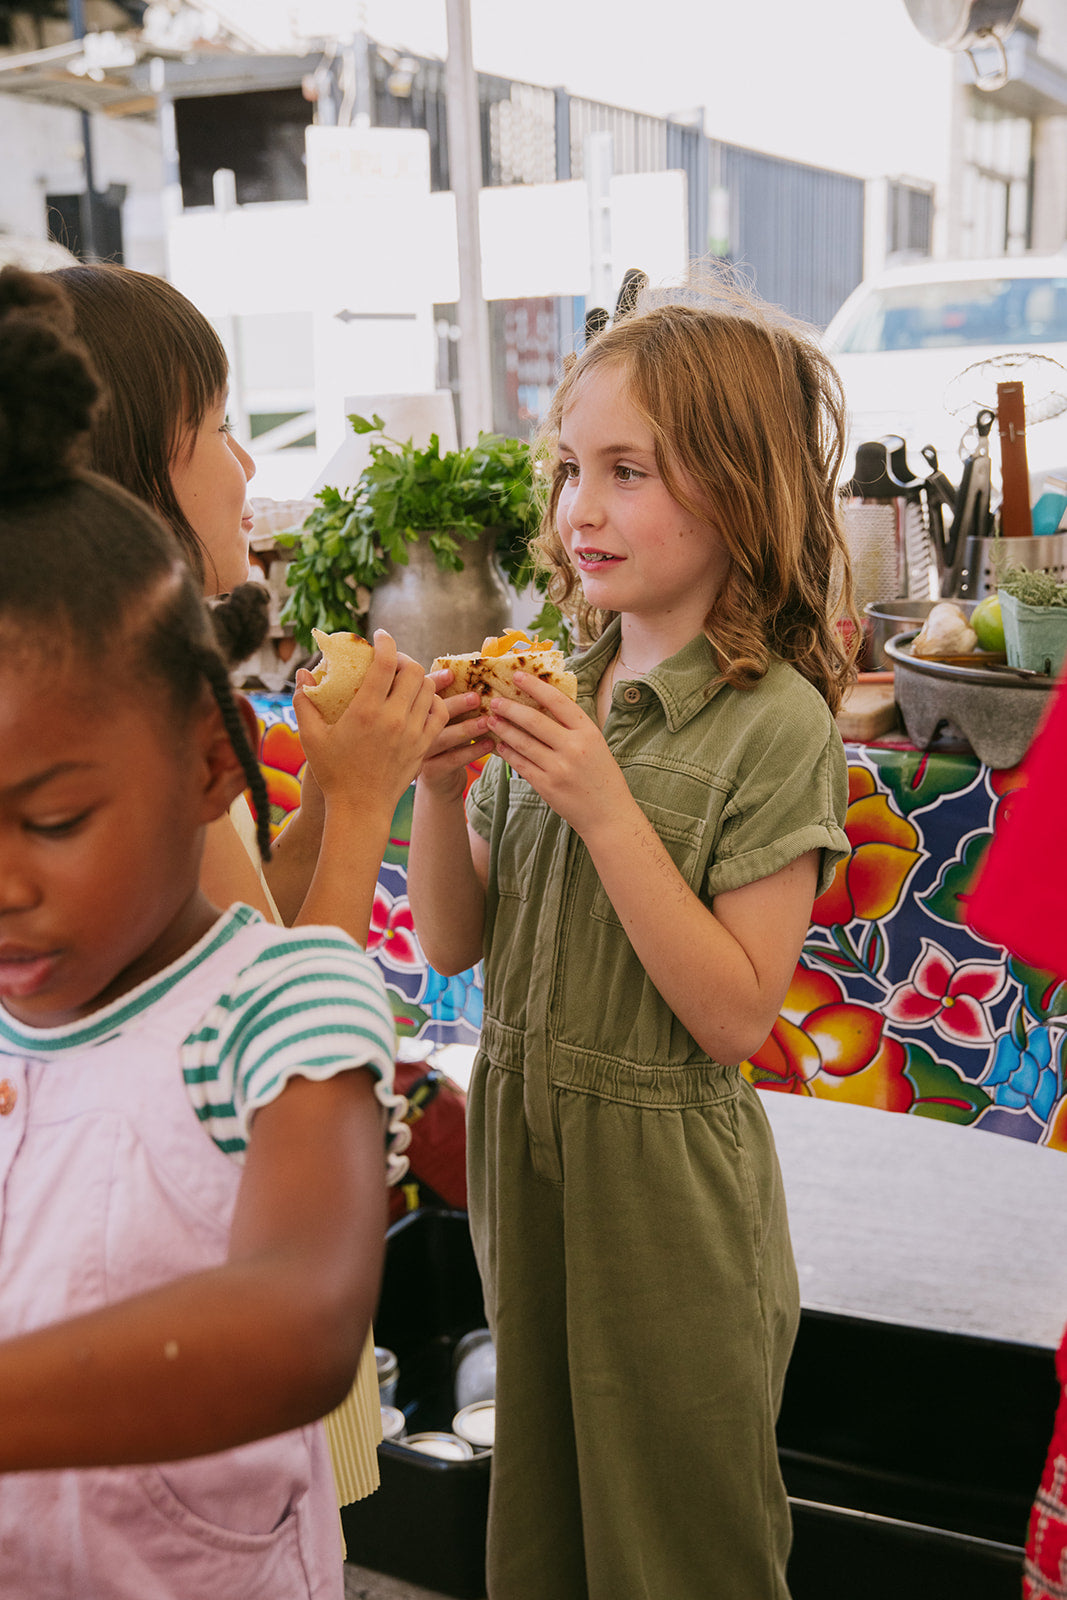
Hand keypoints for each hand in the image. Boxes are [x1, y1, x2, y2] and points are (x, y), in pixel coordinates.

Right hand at [293, 630, 449, 816]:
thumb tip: (303, 674)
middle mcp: (394, 719)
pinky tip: (417, 702)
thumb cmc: (333, 773)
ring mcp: (413, 732)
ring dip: (417, 678)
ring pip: (428, 689)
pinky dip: (431, 701)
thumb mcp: (311, 737)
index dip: (386, 642)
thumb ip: (304, 702)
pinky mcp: (424, 746)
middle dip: (403, 658)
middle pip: (413, 671)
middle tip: (391, 661)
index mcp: (366, 712)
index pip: (386, 663)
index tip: (380, 636)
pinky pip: (438, 712)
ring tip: (403, 680)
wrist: (360, 809)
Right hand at [416, 669, 494, 803]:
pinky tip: (489, 744)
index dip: (435, 682)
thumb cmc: (446, 746)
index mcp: (413, 714)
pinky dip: (473, 751)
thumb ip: (451, 703)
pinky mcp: (431, 772)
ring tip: (488, 721)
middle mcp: (411, 733)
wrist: (437, 784)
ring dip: (468, 728)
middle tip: (476, 697)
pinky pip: (453, 759)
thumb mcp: (446, 723)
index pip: (422, 694)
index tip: (451, 674)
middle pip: (431, 714)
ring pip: (443, 737)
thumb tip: (478, 676)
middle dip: (455, 704)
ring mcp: (420, 753)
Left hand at [485, 670, 632, 836]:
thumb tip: (543, 704)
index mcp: (588, 732)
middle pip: (534, 720)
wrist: (609, 815)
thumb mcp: (595, 744)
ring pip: (522, 742)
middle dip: (510, 708)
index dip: (535, 686)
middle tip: (494, 700)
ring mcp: (559, 768)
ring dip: (503, 729)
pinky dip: (507, 753)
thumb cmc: (602, 776)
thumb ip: (573, 727)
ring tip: (490, 720)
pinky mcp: (547, 786)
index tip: (518, 676)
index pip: (557, 702)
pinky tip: (499, 745)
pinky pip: (520, 764)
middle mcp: (573, 748)